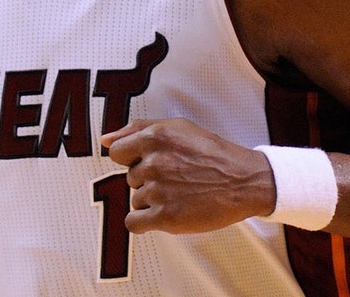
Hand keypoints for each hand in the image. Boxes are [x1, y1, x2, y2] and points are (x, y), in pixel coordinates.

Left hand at [100, 118, 275, 233]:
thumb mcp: (178, 127)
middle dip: (148, 179)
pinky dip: (144, 222)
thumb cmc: (212, 153)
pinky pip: (134, 222)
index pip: (117, 151)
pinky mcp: (165, 217)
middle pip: (130, 177)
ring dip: (152, 200)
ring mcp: (158, 190)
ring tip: (179, 194)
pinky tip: (163, 214)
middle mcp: (153, 162)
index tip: (151, 163)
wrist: (244, 181)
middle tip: (176, 178)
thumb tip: (105, 140)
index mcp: (155, 137)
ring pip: (135, 199)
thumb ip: (137, 129)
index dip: (133, 158)